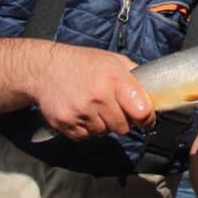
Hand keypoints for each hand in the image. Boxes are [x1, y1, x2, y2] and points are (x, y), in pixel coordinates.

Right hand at [33, 43, 154, 140]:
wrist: (45, 69)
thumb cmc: (83, 63)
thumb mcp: (113, 60)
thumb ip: (134, 76)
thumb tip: (152, 93)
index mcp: (115, 79)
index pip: (142, 111)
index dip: (146, 118)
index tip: (145, 119)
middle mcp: (99, 96)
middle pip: (123, 127)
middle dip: (121, 120)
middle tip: (112, 107)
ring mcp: (81, 111)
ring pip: (104, 133)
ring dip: (102, 124)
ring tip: (93, 106)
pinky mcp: (66, 123)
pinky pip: (85, 136)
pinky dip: (86, 128)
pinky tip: (81, 112)